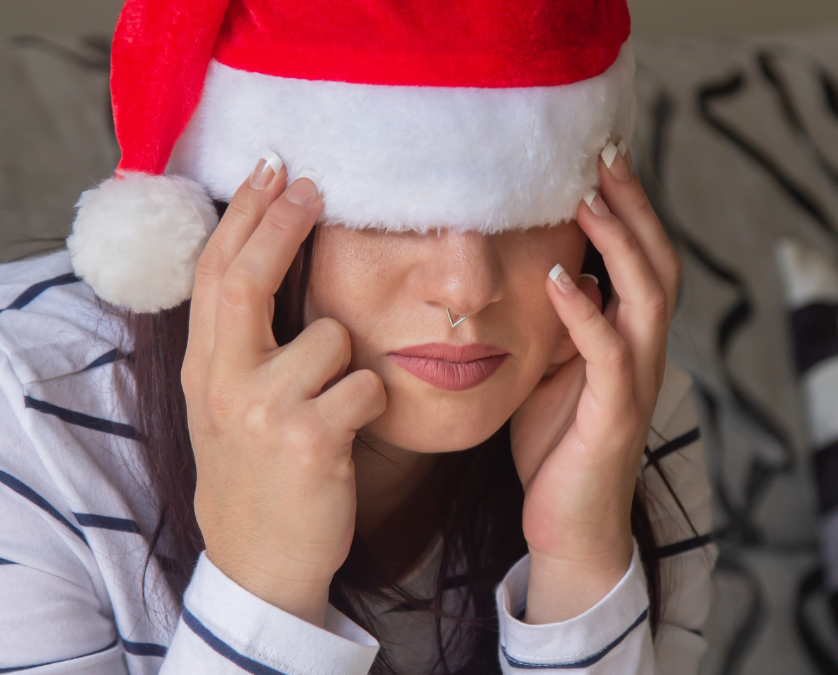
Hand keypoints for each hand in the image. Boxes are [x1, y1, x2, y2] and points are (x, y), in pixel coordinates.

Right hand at [181, 157, 386, 624]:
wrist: (263, 563)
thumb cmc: (260, 474)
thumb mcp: (231, 405)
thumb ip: (244, 343)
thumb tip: (268, 265)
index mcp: (205, 370)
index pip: (214, 274)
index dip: (242, 216)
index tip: (270, 169)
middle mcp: (224, 383)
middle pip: (249, 279)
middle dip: (281, 223)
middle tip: (313, 183)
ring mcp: (265, 411)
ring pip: (334, 338)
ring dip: (352, 360)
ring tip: (337, 406)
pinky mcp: (312, 440)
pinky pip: (368, 386)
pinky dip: (374, 400)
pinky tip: (354, 432)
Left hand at [510, 142, 681, 623]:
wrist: (571, 524)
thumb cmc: (560, 443)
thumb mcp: (557, 368)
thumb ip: (565, 323)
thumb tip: (559, 272)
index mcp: (631, 337)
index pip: (645, 258)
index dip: (631, 207)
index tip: (601, 156)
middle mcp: (645, 352)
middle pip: (659, 263)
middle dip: (634, 206)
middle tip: (604, 153)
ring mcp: (635, 382)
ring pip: (647, 298)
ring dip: (619, 244)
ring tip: (586, 199)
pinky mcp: (613, 415)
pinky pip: (608, 354)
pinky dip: (586, 313)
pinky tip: (560, 282)